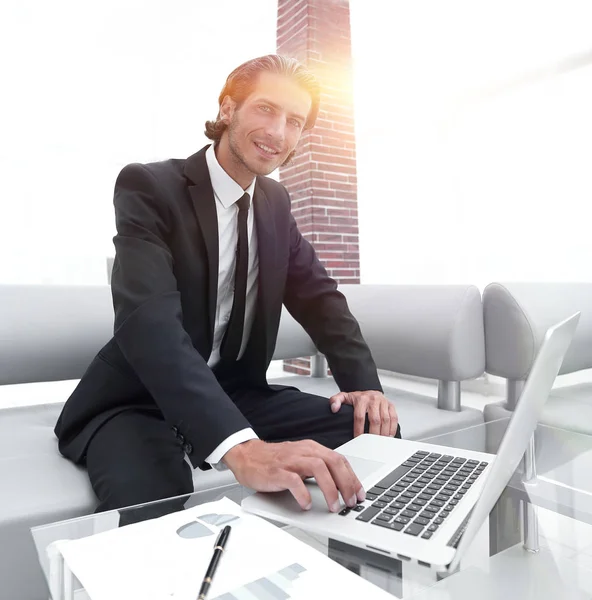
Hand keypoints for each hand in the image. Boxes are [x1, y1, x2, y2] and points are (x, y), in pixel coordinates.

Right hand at [222, 439, 365, 511]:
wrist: (246, 455)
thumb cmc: (274, 461)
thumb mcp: (300, 460)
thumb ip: (318, 469)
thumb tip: (340, 486)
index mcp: (311, 449)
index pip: (339, 460)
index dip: (353, 477)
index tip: (360, 493)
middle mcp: (303, 451)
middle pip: (333, 462)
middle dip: (347, 483)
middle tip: (351, 502)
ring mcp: (290, 460)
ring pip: (318, 468)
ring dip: (330, 489)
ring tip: (333, 506)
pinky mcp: (277, 471)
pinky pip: (294, 481)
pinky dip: (304, 494)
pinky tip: (306, 504)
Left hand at [330, 390, 397, 437]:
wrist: (369, 391)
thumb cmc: (357, 398)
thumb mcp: (344, 397)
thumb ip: (335, 401)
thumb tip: (334, 408)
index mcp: (361, 399)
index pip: (360, 416)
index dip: (359, 429)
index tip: (357, 439)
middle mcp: (373, 400)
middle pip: (375, 420)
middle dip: (373, 434)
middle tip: (370, 444)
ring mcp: (383, 402)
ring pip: (385, 420)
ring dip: (383, 433)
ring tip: (380, 442)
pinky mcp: (391, 405)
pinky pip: (394, 418)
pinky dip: (392, 428)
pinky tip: (388, 436)